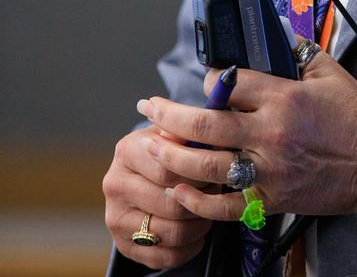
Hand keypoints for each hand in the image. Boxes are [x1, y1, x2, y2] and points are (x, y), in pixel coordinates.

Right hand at [102, 125, 213, 269]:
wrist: (140, 177)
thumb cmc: (164, 151)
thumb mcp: (173, 133)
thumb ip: (188, 130)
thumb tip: (208, 125)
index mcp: (127, 150)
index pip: (168, 168)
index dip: (199, 173)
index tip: (216, 172)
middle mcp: (114, 184)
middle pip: (171, 204)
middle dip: (201, 201)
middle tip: (216, 195)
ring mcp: (116, 218)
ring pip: (171, 232)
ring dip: (199, 226)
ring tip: (208, 213)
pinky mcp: (123, 245)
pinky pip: (165, 257)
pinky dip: (189, 248)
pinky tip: (197, 234)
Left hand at [134, 42, 356, 224]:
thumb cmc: (354, 114)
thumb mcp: (327, 70)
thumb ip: (295, 51)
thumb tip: (271, 32)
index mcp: (283, 96)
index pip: (230, 82)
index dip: (210, 79)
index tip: (206, 80)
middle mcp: (270, 132)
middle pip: (205, 124)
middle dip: (170, 114)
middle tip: (149, 107)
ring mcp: (269, 169)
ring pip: (206, 166)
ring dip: (173, 155)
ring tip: (152, 145)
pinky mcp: (271, 199)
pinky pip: (224, 205)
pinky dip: (197, 200)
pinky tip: (179, 190)